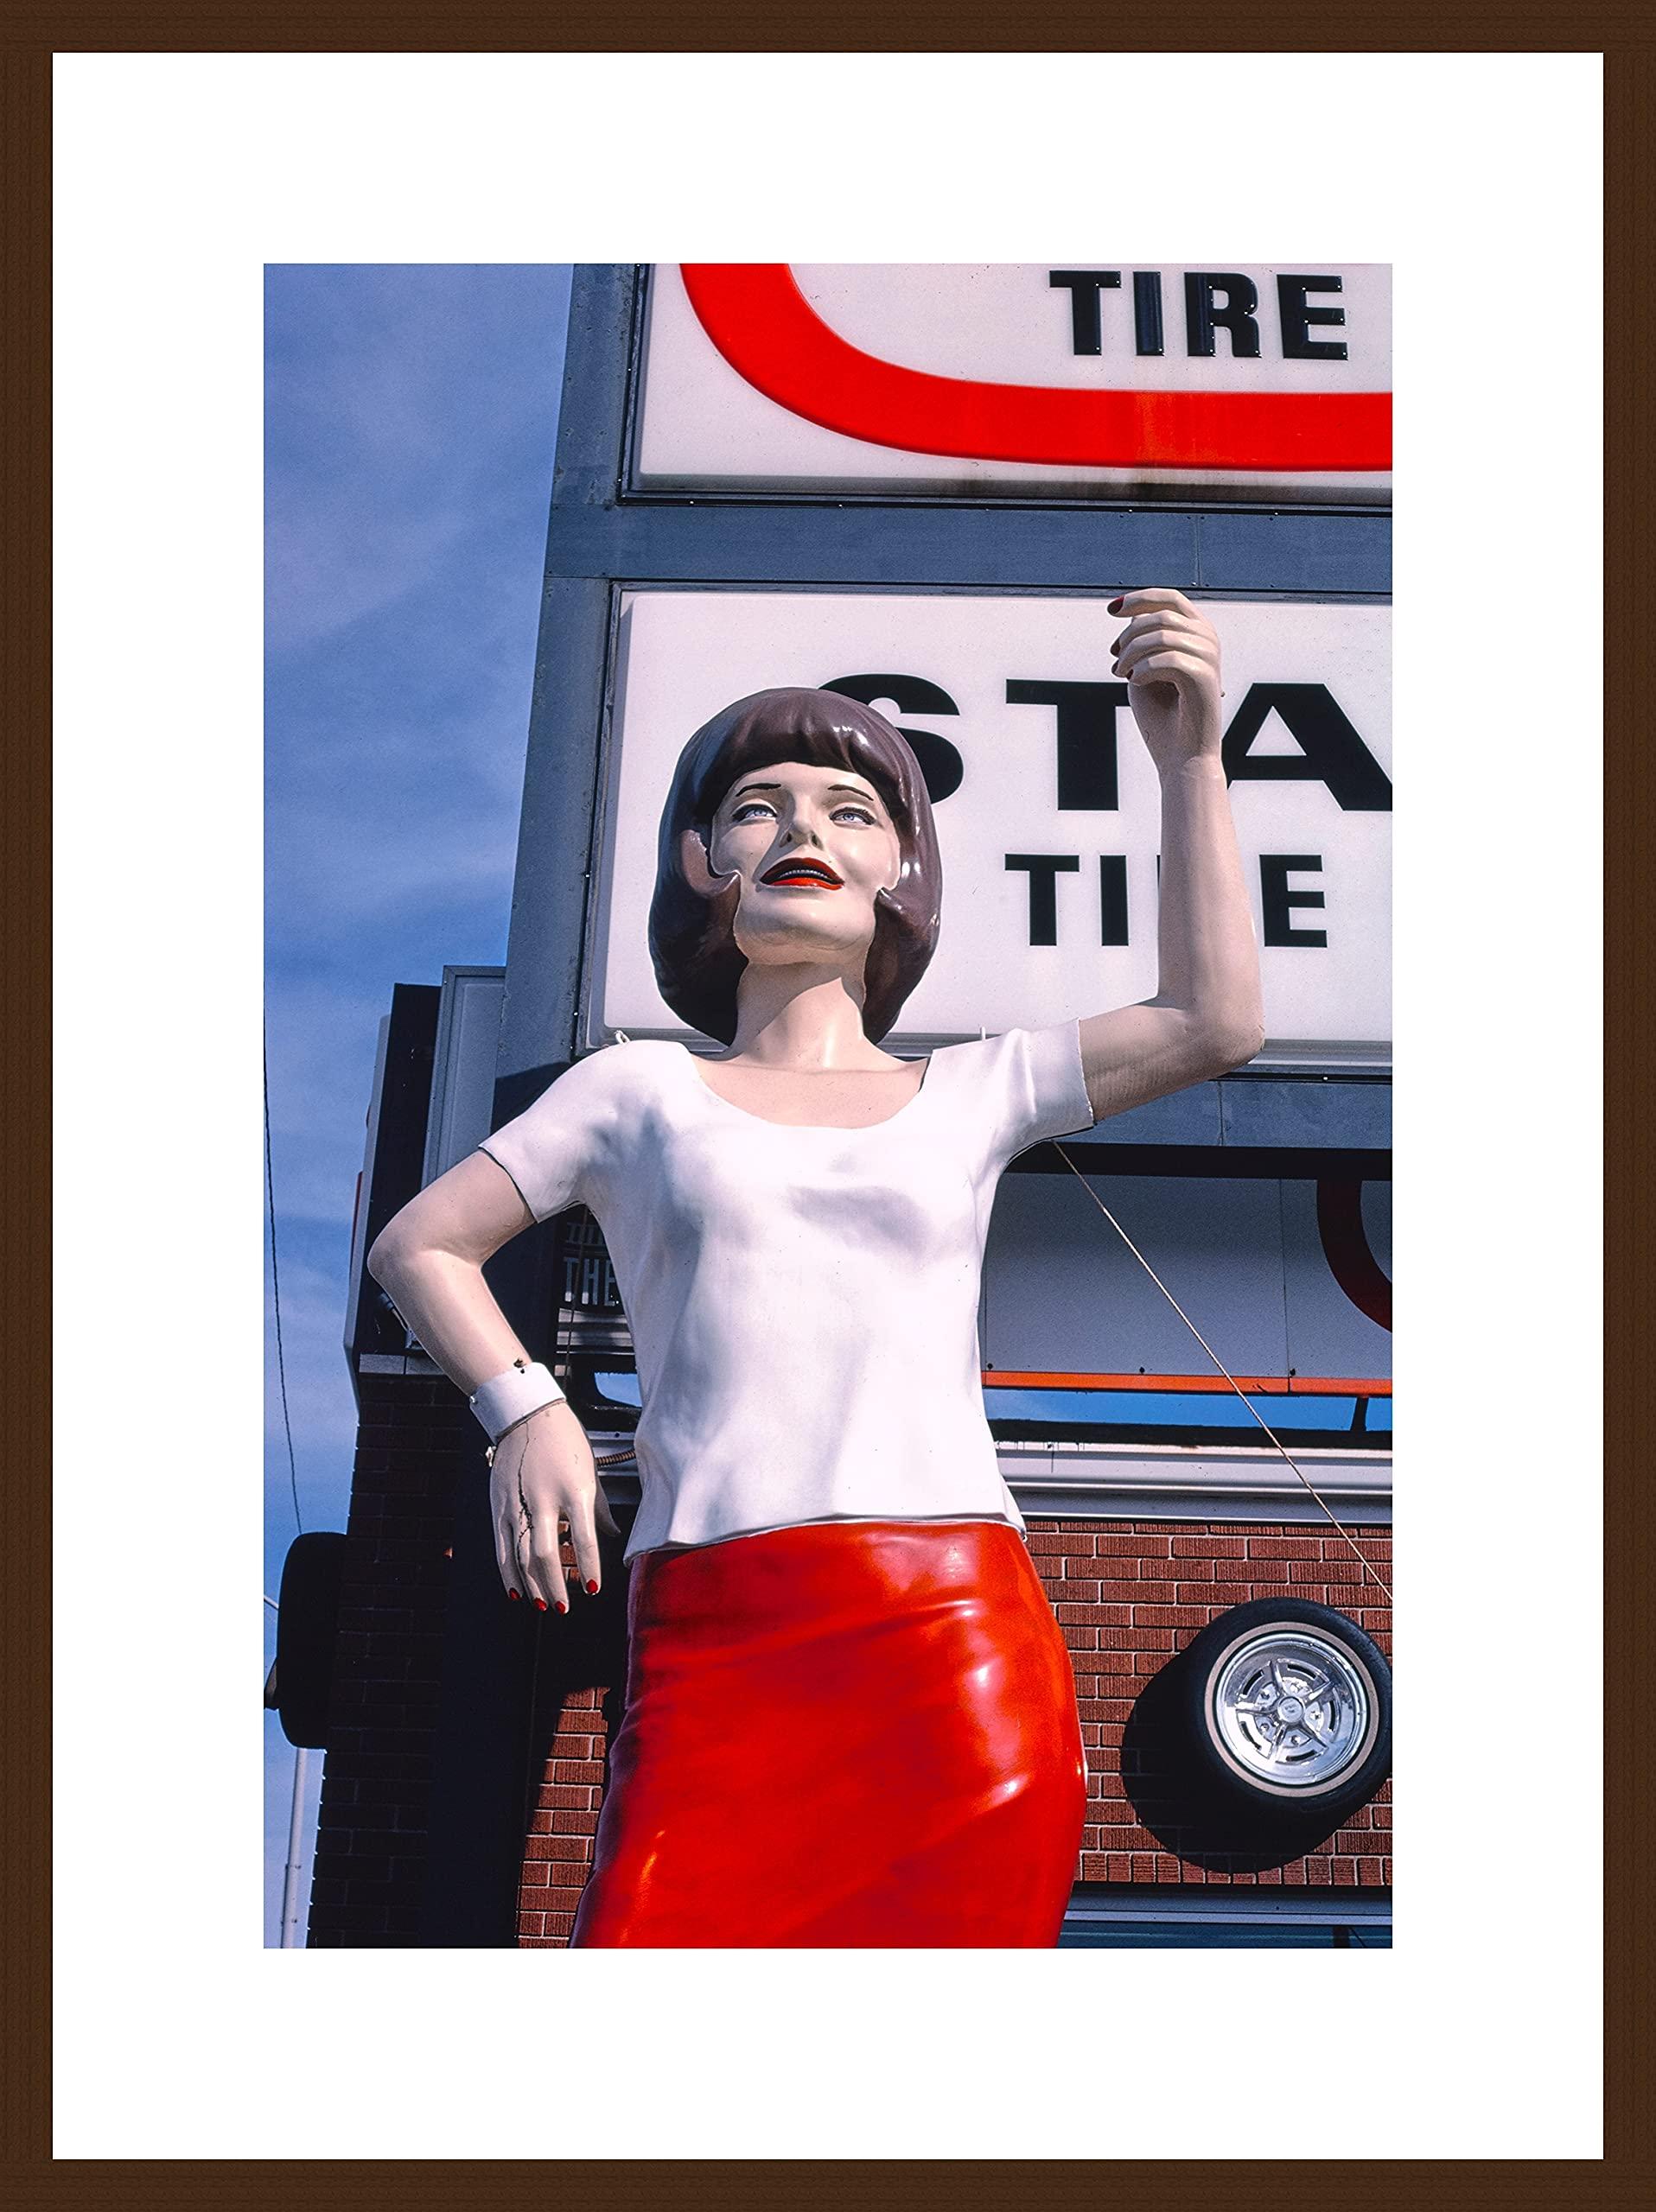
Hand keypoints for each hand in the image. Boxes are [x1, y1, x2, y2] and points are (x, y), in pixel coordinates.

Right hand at [489, 1399, 619, 1610]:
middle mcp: (545, 1499)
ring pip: (520, 1555)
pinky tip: (515, 1589)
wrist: (527, 1414)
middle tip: (563, 1608)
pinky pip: (502, 1545)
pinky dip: (507, 1572)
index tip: (592, 1590)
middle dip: (555, 1587)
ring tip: (542, 1605)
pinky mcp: (499, 1505)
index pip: (584, 1539)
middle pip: (546, 1555)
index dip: (589, 1568)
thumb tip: (613, 1535)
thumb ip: (600, 1509)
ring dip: (531, 1586)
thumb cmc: (565, 1439)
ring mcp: (518, 1503)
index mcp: (575, 1490)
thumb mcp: (590, 1471)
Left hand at [1109, 588, 1223, 776]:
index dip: (1138, 599)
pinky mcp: (1206, 677)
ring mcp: (1210, 658)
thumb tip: (1134, 615)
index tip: (1111, 611)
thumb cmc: (1163, 718)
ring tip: (1122, 675)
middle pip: (1161, 615)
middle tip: (1115, 662)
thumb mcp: (1144, 670)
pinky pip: (1167, 658)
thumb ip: (1142, 641)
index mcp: (1197, 634)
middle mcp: (1208, 641)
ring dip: (1132, 654)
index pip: (1170, 599)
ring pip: (1162, 634)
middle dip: (1129, 636)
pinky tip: (1135, 682)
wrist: (1180, 758)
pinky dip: (1143, 670)